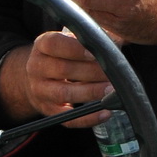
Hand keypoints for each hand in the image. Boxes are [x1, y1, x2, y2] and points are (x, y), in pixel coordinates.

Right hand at [0, 29, 114, 126]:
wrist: (38, 77)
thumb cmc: (64, 54)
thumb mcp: (71, 40)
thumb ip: (92, 38)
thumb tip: (119, 39)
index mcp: (42, 45)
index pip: (53, 44)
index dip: (75, 48)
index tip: (95, 52)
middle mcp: (36, 67)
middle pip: (63, 69)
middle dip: (92, 71)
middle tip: (114, 73)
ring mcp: (39, 90)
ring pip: (64, 93)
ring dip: (90, 93)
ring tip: (111, 91)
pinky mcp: (47, 110)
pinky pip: (67, 118)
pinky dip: (87, 118)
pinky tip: (105, 113)